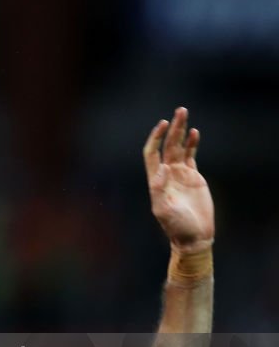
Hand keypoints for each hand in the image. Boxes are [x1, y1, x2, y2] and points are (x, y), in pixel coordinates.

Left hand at [143, 107, 214, 252]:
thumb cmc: (176, 227)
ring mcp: (180, 174)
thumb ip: (159, 190)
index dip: (155, 138)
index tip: (161, 125)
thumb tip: (161, 170)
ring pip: (179, 148)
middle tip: (180, 110)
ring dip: (182, 131)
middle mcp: (166, 174)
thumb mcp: (163, 210)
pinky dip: (192, 144)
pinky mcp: (193, 178)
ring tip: (185, 114)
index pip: (152, 153)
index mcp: (156, 180)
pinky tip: (194, 133)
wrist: (193, 236)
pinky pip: (191, 156)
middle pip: (167, 146)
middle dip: (172, 128)